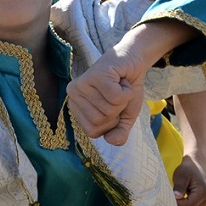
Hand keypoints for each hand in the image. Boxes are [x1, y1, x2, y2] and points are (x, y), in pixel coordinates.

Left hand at [68, 20, 198, 145]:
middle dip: (117, 110)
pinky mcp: (94, 75)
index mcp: (76, 107)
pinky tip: (121, 80)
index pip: (93, 132)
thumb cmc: (124, 89)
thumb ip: (119, 133)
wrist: (133, 63)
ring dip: (123, 99)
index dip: (111, 123)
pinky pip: (116, 97)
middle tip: (117, 94)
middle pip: (100, 121)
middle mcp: (73, 94)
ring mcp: (81, 84)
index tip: (113, 106)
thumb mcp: (124, 117)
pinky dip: (126, 91)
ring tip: (118, 86)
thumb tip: (112, 142)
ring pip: (109, 109)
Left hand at [172, 155, 205, 205]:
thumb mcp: (180, 176)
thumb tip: (176, 197)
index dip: (177, 203)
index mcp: (204, 194)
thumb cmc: (187, 170)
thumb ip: (179, 187)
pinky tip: (184, 197)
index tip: (172, 194)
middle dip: (180, 205)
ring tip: (181, 194)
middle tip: (176, 194)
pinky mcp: (205, 205)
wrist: (196, 166)